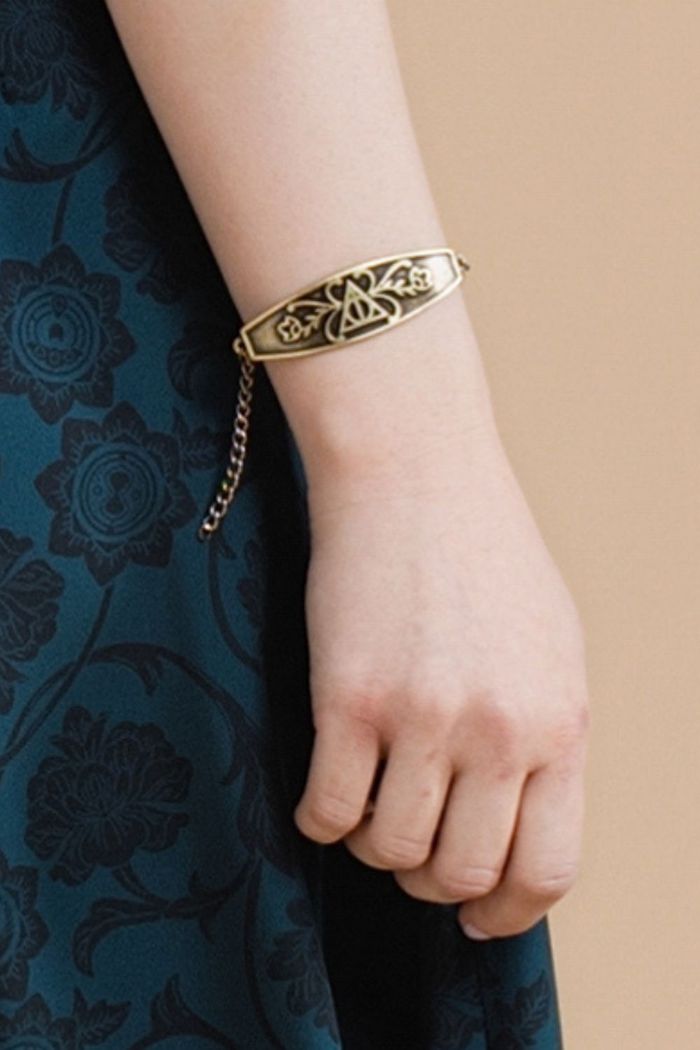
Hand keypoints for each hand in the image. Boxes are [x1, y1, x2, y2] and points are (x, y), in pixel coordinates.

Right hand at [293, 427, 589, 938]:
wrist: (414, 472)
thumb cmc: (481, 553)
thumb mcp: (550, 646)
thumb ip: (546, 737)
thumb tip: (519, 822)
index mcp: (561, 722)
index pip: (548, 867)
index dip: (509, 913)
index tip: (478, 919)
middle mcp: (499, 730)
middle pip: (462, 873)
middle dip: (431, 882)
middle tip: (409, 853)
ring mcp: (422, 716)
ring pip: (390, 849)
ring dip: (373, 844)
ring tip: (368, 803)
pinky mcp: (347, 696)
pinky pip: (327, 809)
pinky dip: (320, 818)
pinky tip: (323, 788)